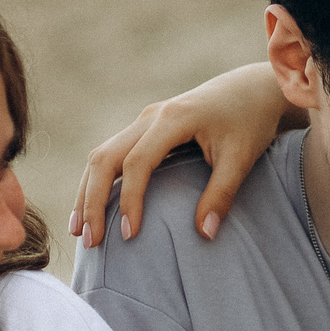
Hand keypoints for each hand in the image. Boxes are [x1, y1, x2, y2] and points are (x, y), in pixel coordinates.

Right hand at [70, 62, 291, 246]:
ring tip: (78, 231)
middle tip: (89, 241)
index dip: (129, 200)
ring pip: (101, 155)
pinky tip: (92, 208)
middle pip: (105, 157)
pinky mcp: (145, 128)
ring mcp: (144, 120)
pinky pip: (111, 154)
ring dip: (87, 192)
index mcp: (173, 119)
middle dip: (92, 200)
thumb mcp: (242, 158)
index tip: (129, 234)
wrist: (252, 89)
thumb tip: (204, 234)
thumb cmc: (249, 122)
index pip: (138, 162)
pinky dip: (97, 182)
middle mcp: (150, 116)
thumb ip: (222, 194)